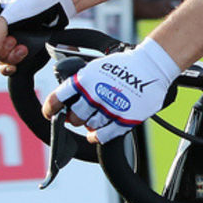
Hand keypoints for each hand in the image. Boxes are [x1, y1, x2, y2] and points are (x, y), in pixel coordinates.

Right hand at [0, 0, 74, 70]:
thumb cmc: (36, 0)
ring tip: (23, 48)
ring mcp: (7, 40)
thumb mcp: (12, 13)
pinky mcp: (19, 50)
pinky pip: (7, 64)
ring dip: (8, 56)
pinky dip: (10, 66)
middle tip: (14, 40)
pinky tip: (15, 66)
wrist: (60, 3)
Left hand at [45, 39, 180, 142]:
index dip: (50, 109)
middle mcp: (94, 94)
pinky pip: (103, 135)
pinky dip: (97, 136)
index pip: (56, 99)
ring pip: (89, 126)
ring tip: (97, 118)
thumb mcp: (96, 66)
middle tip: (82, 114)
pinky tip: (97, 133)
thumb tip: (66, 97)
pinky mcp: (124, 118)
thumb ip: (80, 81)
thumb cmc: (125, 65)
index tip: (50, 113)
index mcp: (83, 80)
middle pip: (74, 118)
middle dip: (75, 117)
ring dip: (90, 124)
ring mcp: (109, 108)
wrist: (152, 65)